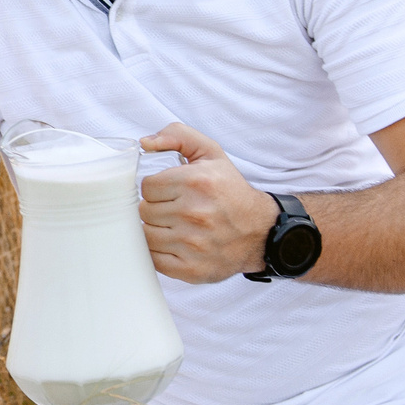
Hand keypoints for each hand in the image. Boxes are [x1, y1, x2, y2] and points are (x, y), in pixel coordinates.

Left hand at [138, 123, 275, 283]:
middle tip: (175, 210)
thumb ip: (177, 135)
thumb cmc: (230, 191)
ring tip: (174, 226)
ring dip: (156, 230)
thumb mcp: (211, 153)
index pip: (147, 187)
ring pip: (146, 235)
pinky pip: (153, 259)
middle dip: (157, 209)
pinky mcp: (191, 269)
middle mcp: (194, 213)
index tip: (170, 192)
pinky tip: (174, 244)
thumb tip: (144, 142)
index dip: (157, 189)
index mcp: (196, 182)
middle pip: (144, 211)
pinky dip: (159, 252)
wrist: (260, 231)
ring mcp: (192, 244)